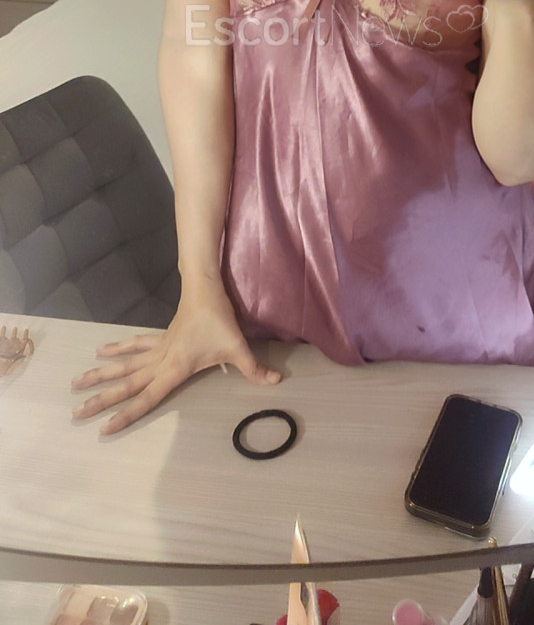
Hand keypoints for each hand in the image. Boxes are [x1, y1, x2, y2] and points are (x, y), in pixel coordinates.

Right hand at [71, 279, 280, 434]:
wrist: (204, 288)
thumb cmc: (219, 319)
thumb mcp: (238, 346)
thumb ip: (254, 368)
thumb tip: (276, 383)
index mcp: (174, 369)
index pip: (146, 398)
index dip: (125, 415)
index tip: (103, 428)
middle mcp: (159, 362)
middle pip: (125, 383)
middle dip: (100, 399)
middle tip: (75, 412)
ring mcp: (157, 349)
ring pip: (124, 365)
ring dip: (100, 373)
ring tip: (76, 383)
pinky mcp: (159, 338)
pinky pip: (134, 347)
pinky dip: (118, 349)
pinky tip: (101, 351)